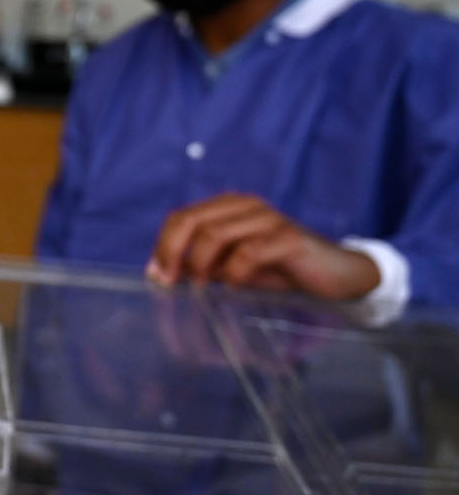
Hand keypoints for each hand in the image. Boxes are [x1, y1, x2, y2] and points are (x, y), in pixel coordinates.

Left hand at [145, 193, 380, 300]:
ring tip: (203, 288)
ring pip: (214, 234)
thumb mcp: (235, 266)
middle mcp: (246, 206)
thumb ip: (203, 264)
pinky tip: (234, 287)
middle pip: (191, 221)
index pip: (181, 218)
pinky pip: (248, 252)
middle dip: (172, 252)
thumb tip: (161, 274)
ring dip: (201, 265)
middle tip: (169, 282)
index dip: (164, 245)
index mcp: (229, 207)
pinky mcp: (289, 237)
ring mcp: (268, 219)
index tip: (156, 276)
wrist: (338, 274)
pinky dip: (233, 273)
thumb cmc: (281, 269)